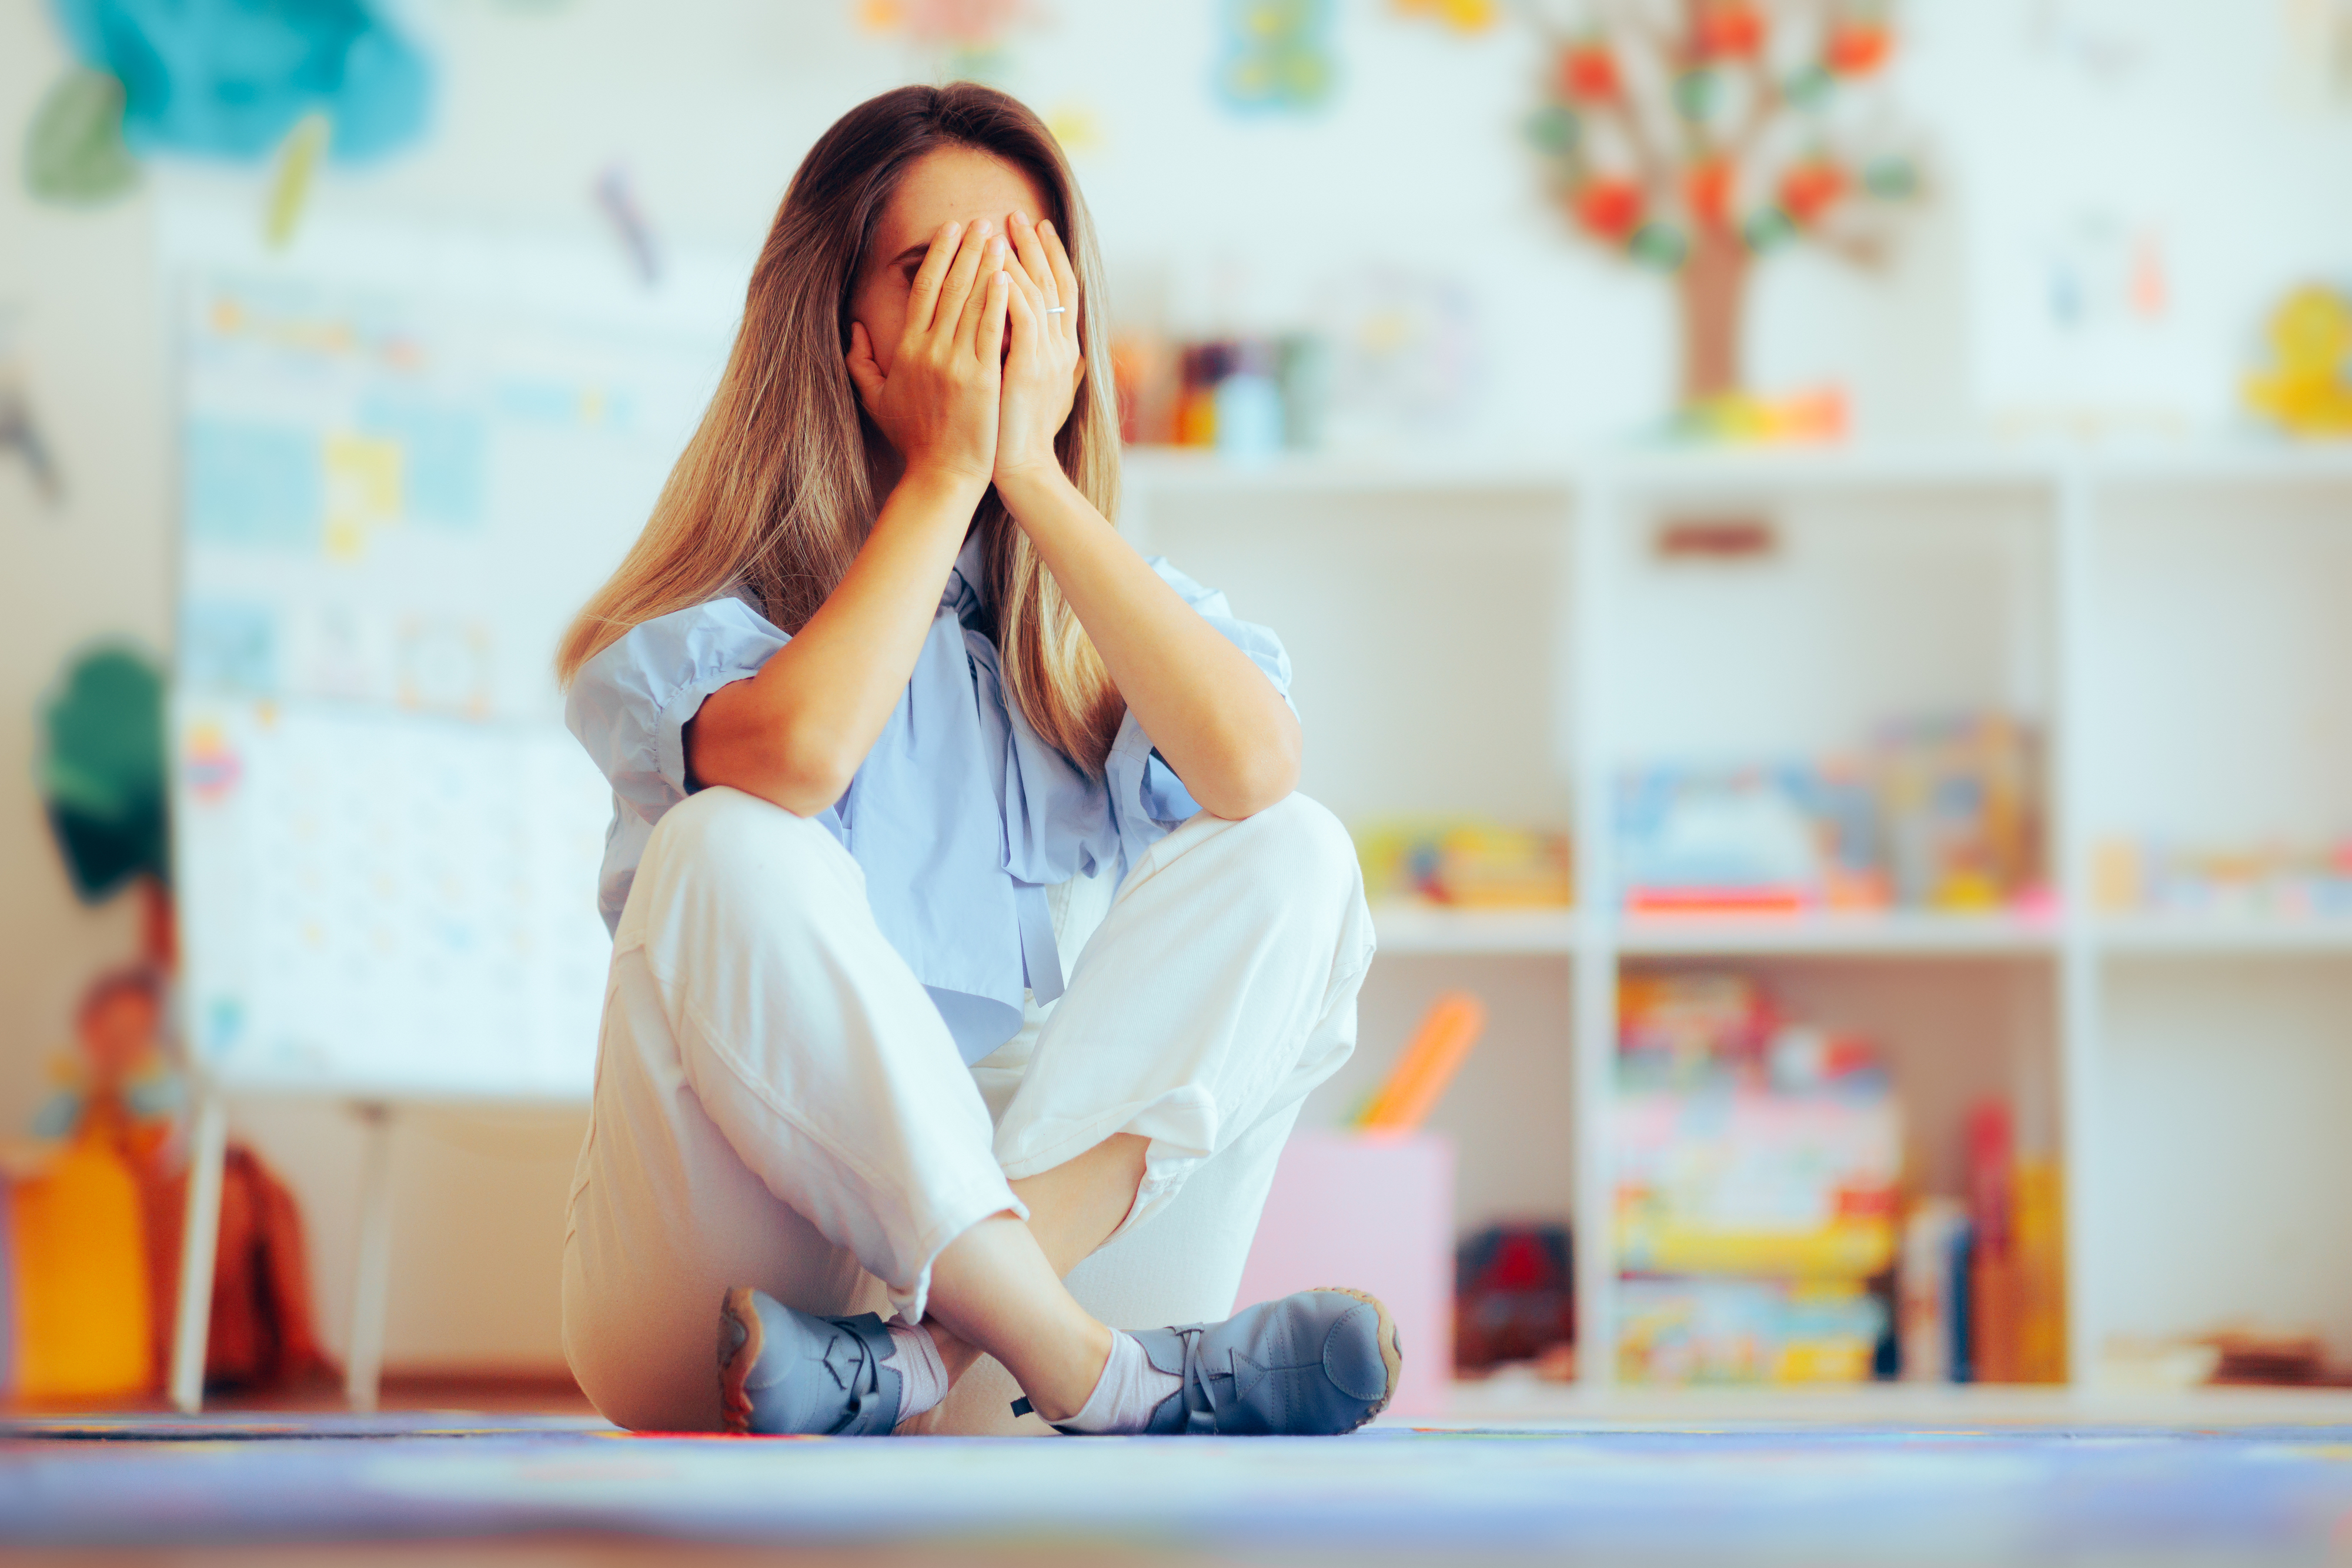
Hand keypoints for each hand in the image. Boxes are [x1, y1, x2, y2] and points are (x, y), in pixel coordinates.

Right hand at [846, 219, 1011, 491]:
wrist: (940, 474)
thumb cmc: (912, 439)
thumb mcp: (875, 399)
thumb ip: (860, 361)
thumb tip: (853, 327)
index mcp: (907, 349)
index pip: (923, 290)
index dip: (938, 256)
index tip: (951, 230)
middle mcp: (930, 350)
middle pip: (949, 288)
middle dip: (966, 250)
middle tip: (981, 220)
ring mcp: (957, 364)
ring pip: (972, 303)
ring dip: (986, 266)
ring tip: (999, 237)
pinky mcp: (982, 379)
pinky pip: (992, 332)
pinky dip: (998, 302)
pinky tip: (1008, 276)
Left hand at [994, 210, 1083, 492]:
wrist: (1021, 469)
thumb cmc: (1019, 435)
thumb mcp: (1038, 392)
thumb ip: (1040, 360)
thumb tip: (1051, 344)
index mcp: (1061, 350)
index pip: (1058, 291)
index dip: (1048, 257)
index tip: (1035, 229)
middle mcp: (1060, 348)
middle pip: (1050, 282)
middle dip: (1033, 246)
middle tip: (1016, 214)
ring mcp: (1047, 357)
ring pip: (1036, 293)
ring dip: (1019, 259)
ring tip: (1001, 229)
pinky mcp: (1028, 368)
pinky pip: (1023, 318)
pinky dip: (1011, 292)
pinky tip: (998, 268)